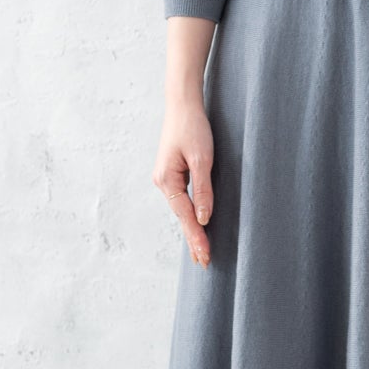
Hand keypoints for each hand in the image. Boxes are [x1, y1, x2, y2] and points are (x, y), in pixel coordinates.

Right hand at [155, 96, 215, 266]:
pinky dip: (190, 215)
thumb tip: (204, 218)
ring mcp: (166, 179)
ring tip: (201, 252)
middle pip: (181, 217)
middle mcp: (163, 182)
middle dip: (193, 240)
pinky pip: (182, 201)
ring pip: (181, 210)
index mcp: (167, 180)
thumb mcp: (201, 158)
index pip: (185, 216)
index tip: (205, 256)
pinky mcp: (173, 174)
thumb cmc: (192, 127)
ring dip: (192, 230)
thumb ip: (203, 189)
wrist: (183, 104)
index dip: (197, 237)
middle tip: (204, 264)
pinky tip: (196, 225)